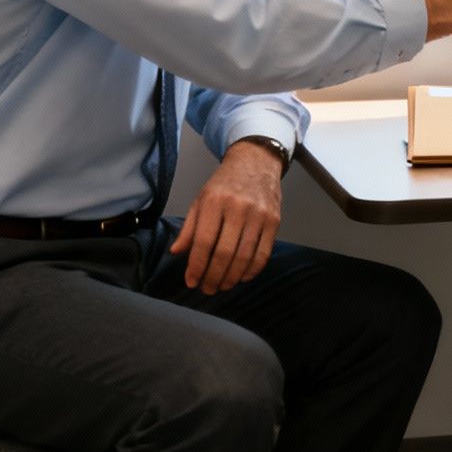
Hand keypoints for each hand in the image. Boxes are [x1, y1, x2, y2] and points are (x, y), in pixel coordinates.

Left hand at [167, 139, 284, 293]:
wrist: (256, 162)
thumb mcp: (201, 199)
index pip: (204, 241)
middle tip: (207, 289)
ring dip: (231, 277)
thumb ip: (189, 227)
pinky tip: (241, 277)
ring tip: (222, 285)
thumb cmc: (224, 183)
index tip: (191, 281)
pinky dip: (252, 271)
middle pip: (224, 253)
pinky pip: (263, 253)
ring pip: (244, 257)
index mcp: (214, 201)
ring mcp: (259, 215)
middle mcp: (237, 208)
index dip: (196, 266)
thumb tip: (176, 252)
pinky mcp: (274, 221)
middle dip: (213, 276)